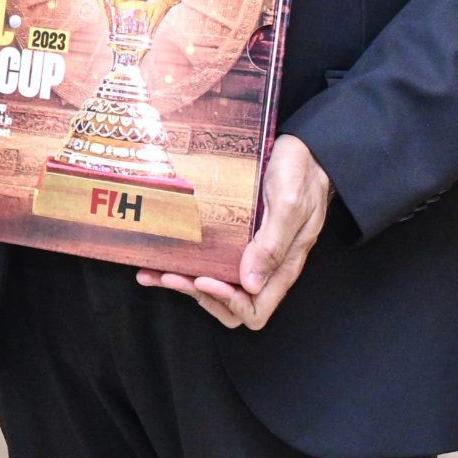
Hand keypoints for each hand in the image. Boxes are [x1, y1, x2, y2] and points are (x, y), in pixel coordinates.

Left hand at [137, 134, 329, 328]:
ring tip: (153, 272)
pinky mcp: (236, 237)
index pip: (256, 308)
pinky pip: (211, 261)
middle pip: (232, 305)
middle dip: (200, 296)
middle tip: (172, 275)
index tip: (206, 279)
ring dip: (185, 284)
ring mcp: (250, 253)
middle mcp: (266, 266)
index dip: (229, 302)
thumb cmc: (301, 173)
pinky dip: (185, 264)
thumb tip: (251, 284)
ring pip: (216, 286)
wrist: (305, 149)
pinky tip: (161, 258)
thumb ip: (273, 245)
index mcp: (283, 265)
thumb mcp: (290, 205)